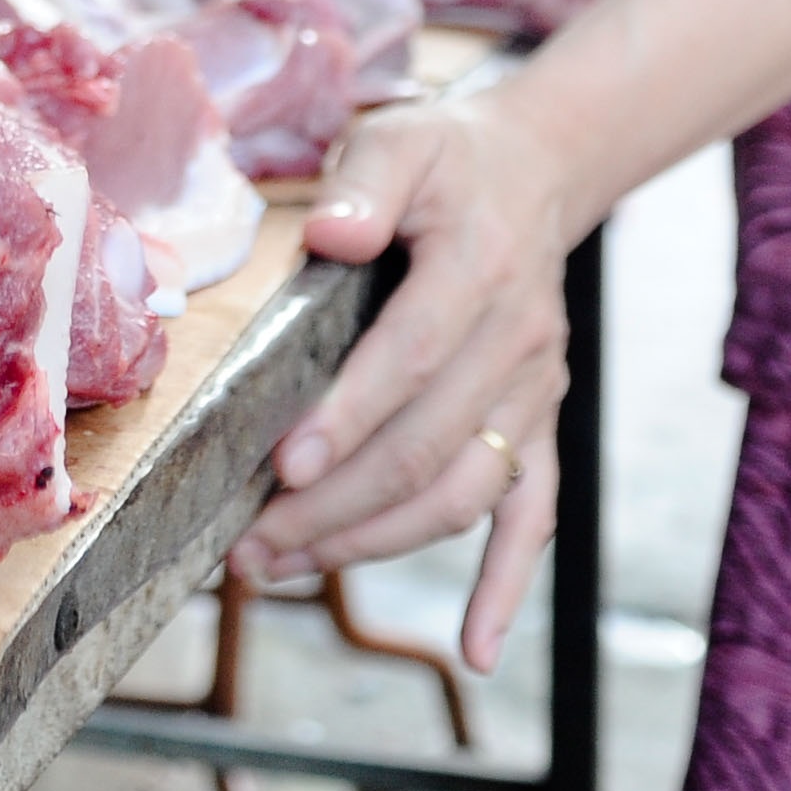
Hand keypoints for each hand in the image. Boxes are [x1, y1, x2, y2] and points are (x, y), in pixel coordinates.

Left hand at [232, 98, 582, 674]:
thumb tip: (334, 234)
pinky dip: (506, 587)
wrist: (533, 172)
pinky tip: (477, 652)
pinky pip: (532, 516)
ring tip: (284, 566)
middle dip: (336, 504)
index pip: (410, 359)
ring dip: (376, 544)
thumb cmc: (445, 160)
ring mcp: (534, 392)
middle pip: (428, 446)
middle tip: (251, 542)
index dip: (349, 418)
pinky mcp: (539, 424)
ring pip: (465, 493)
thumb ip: (366, 182)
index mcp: (479, 269)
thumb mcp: (400, 137)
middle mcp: (519, 341)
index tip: (286, 465)